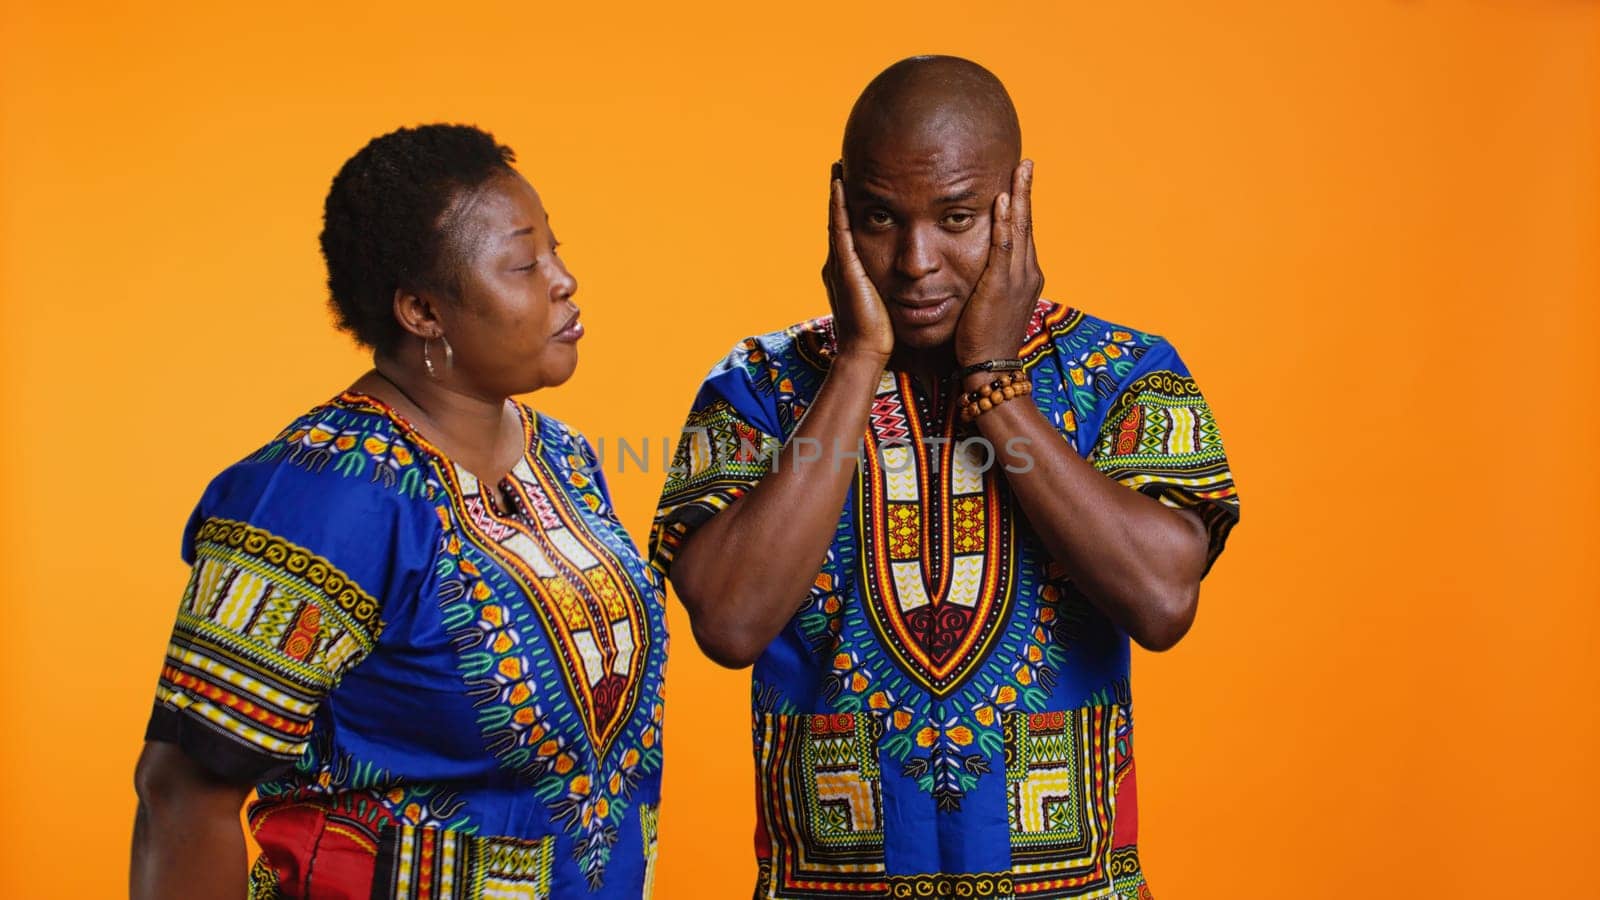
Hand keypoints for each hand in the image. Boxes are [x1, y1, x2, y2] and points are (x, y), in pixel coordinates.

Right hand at [822, 164, 893, 362]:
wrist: (866, 352)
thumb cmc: (881, 333)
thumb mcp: (886, 301)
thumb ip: (888, 285)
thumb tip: (910, 276)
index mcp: (849, 271)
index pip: (848, 232)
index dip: (849, 208)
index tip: (854, 184)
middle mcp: (839, 264)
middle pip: (839, 221)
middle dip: (840, 194)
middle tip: (841, 166)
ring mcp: (839, 264)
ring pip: (837, 220)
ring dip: (837, 193)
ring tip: (838, 167)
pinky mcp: (844, 267)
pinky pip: (840, 229)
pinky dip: (838, 206)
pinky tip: (840, 186)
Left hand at [955, 159, 1044, 365]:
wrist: (991, 367)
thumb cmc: (985, 340)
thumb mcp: (992, 305)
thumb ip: (991, 283)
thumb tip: (981, 272)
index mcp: (1026, 277)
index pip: (1024, 233)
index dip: (1022, 206)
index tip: (1019, 181)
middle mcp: (1028, 273)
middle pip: (1028, 223)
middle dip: (1026, 191)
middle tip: (1026, 163)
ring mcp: (1017, 278)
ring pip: (1021, 228)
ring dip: (1020, 196)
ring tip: (1019, 169)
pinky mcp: (1001, 284)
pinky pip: (1004, 245)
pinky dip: (1005, 221)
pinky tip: (1002, 199)